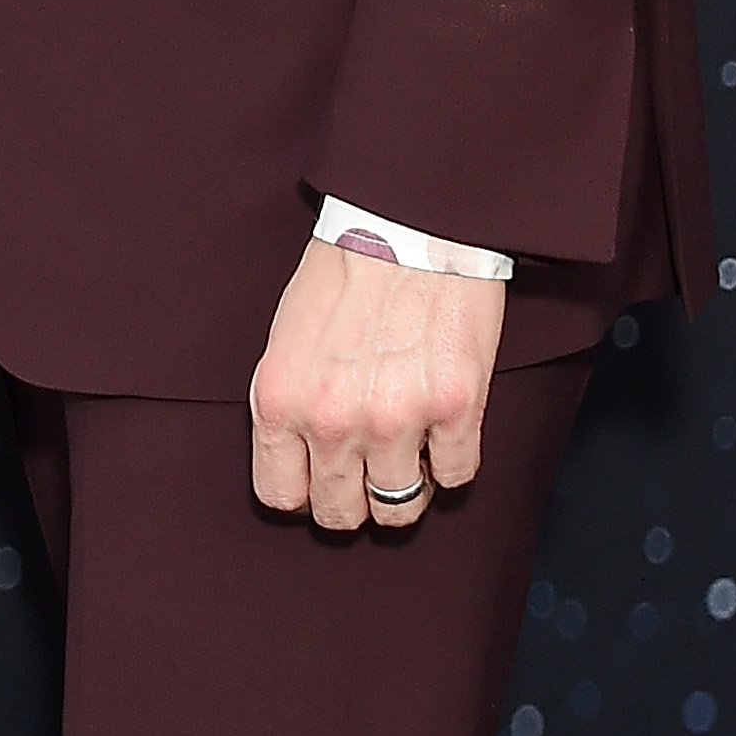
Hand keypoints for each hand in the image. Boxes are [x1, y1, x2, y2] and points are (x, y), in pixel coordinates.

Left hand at [248, 236, 505, 534]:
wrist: (407, 221)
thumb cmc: (344, 269)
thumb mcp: (286, 336)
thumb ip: (288, 402)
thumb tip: (299, 457)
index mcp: (279, 401)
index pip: (281, 496)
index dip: (304, 492)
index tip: (320, 479)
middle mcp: (332, 421)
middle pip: (340, 514)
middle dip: (354, 498)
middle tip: (368, 468)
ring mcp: (396, 420)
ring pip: (399, 507)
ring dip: (405, 484)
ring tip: (409, 450)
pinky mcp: (456, 409)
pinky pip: (456, 476)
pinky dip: (452, 461)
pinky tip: (444, 428)